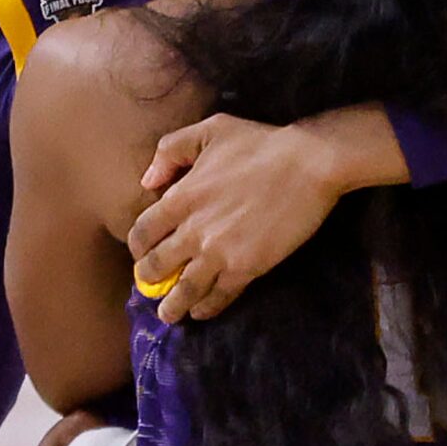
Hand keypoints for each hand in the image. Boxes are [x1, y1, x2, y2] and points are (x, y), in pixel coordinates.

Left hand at [128, 114, 346, 323]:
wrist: (307, 163)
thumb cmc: (259, 143)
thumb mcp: (208, 130)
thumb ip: (170, 151)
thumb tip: (147, 181)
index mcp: (180, 198)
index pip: (143, 232)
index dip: (138, 247)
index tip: (142, 254)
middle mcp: (192, 231)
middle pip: (157, 266)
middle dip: (150, 279)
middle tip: (151, 286)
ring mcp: (218, 253)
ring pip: (184, 289)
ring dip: (172, 306)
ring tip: (169, 315)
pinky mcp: (246, 268)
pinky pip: (219, 296)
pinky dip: (207, 308)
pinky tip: (201, 312)